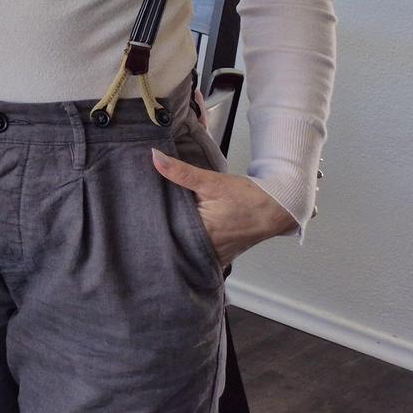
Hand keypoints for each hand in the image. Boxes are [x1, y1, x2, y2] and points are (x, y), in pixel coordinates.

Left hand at [151, 149, 297, 266]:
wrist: (277, 210)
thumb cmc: (248, 198)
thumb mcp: (212, 181)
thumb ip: (181, 172)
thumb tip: (154, 157)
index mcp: (200, 236)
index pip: (163, 229)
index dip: (148, 219)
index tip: (135, 208)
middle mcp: (205, 251)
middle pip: (171, 238)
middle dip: (158, 225)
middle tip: (139, 210)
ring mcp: (212, 256)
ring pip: (182, 244)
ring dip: (172, 232)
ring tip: (153, 218)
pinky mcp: (217, 254)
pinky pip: (194, 247)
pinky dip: (186, 237)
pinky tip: (176, 225)